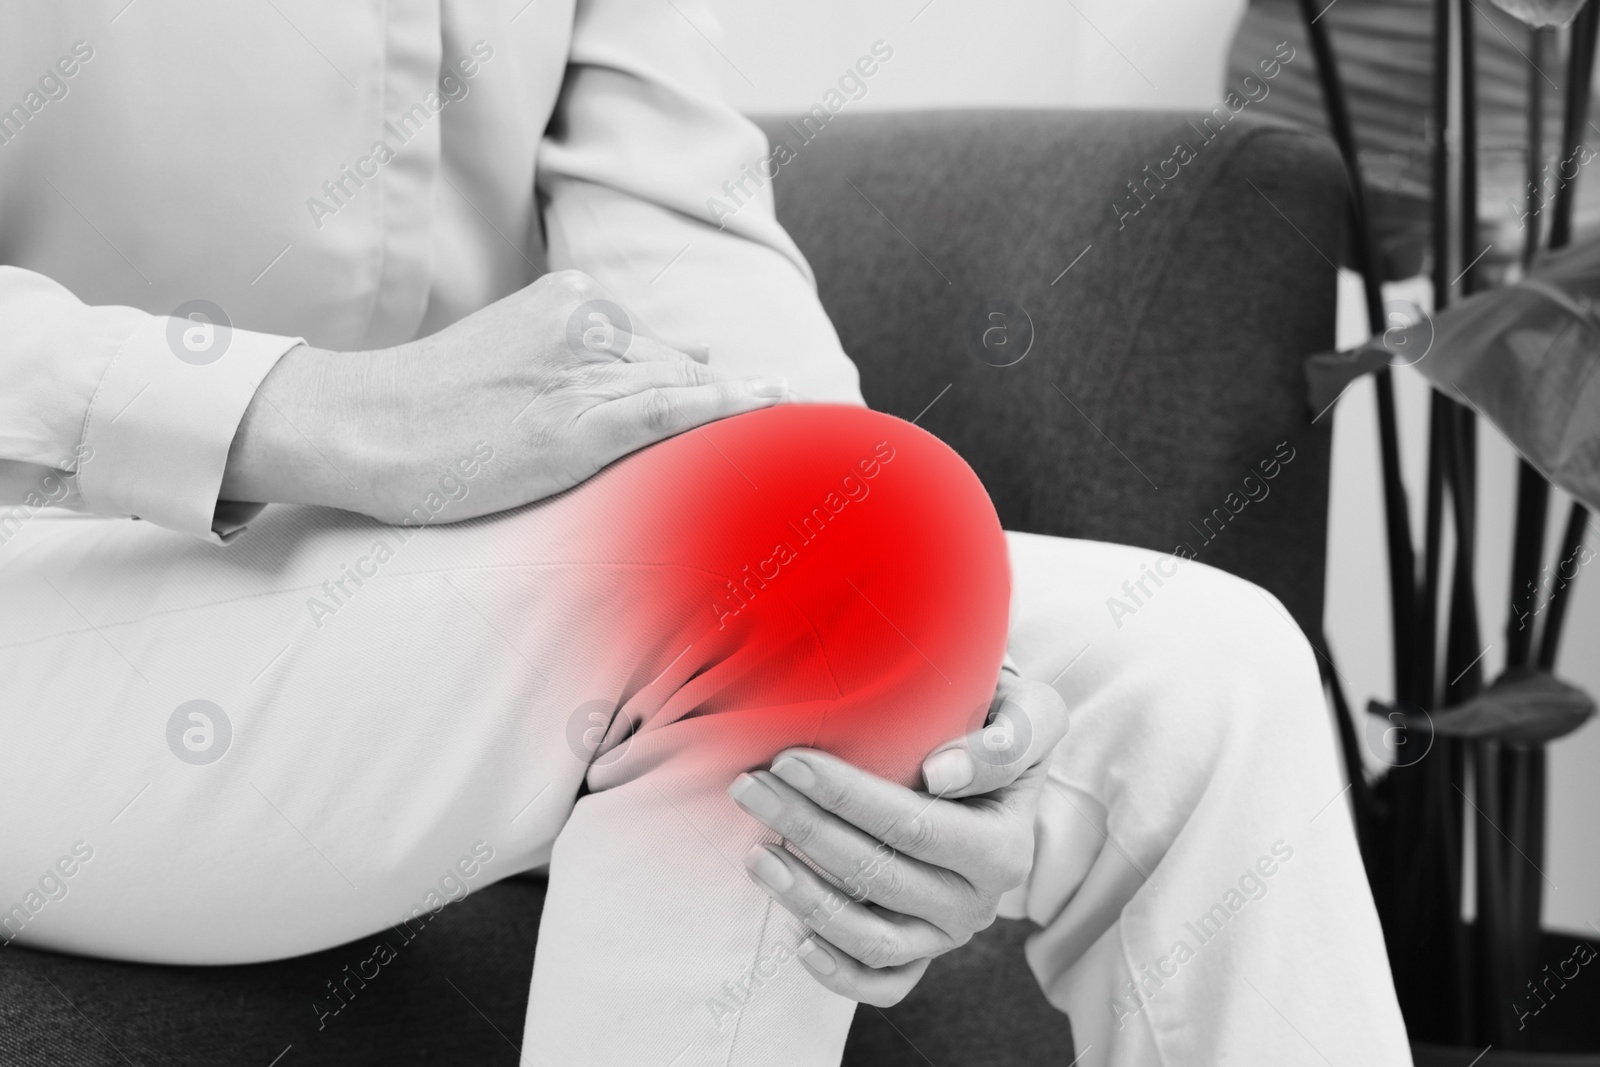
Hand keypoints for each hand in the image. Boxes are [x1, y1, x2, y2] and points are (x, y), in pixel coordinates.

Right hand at [221, 270, 787, 521]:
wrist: (362, 423)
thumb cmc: (432, 408)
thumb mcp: (514, 359)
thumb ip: (584, 362)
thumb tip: (678, 368)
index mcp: (572, 302)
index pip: (659, 349)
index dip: (704, 386)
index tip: (747, 402)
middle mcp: (587, 324)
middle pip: (678, 368)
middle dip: (720, 404)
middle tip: (776, 423)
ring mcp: (583, 369)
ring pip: (681, 388)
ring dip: (731, 413)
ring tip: (790, 426)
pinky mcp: (577, 420)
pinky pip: (670, 409)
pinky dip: (725, 407)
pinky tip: (771, 403)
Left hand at [727, 671, 1068, 1005]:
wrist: (997, 767)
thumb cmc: (999, 730)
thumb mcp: (1029, 715)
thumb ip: (1008, 739)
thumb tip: (942, 775)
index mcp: (1003, 848)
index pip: (913, 826)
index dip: (846, 796)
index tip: (789, 761)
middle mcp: (978, 903)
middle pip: (878, 875)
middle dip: (804, 829)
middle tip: (751, 787)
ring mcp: (947, 935)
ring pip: (871, 939)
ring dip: (804, 898)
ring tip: (756, 854)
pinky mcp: (923, 955)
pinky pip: (882, 984)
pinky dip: (836, 971)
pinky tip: (793, 933)